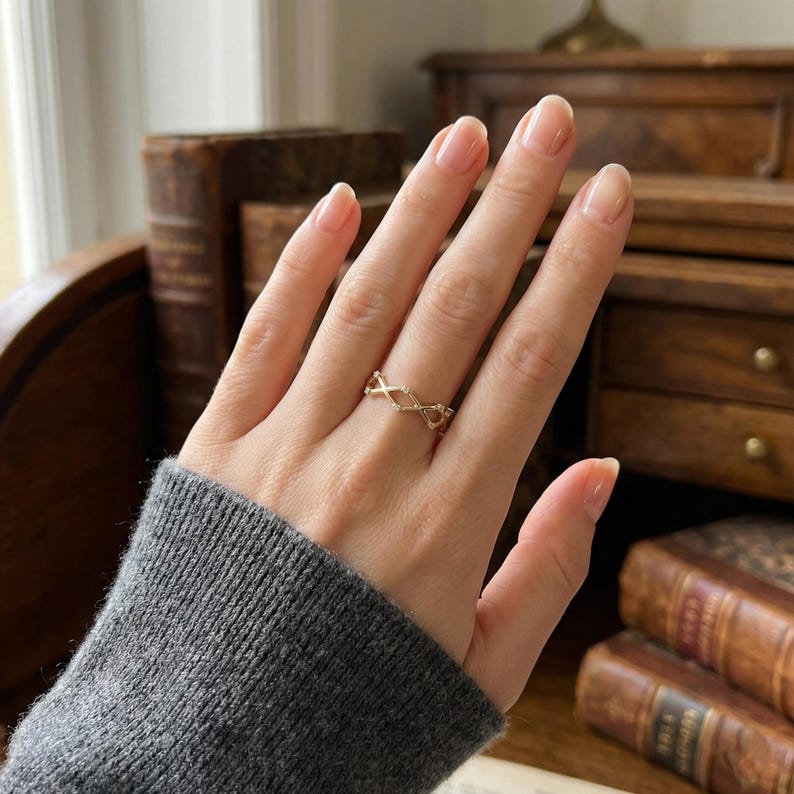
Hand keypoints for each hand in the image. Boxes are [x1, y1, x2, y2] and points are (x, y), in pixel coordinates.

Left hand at [178, 95, 631, 711]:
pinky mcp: (218, 448)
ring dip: (419, 210)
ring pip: (364, 302)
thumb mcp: (484, 668)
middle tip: (548, 129)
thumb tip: (603, 469)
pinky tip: (339, 201)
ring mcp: (287, 450)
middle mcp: (372, 469)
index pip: (532, 363)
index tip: (609, 199)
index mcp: (449, 523)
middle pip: (456, 308)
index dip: (577, 269)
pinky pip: (265, 336)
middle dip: (512, 207)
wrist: (210, 760)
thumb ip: (549, 563)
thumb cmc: (357, 713)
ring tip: (463, 140)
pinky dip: (303, 263)